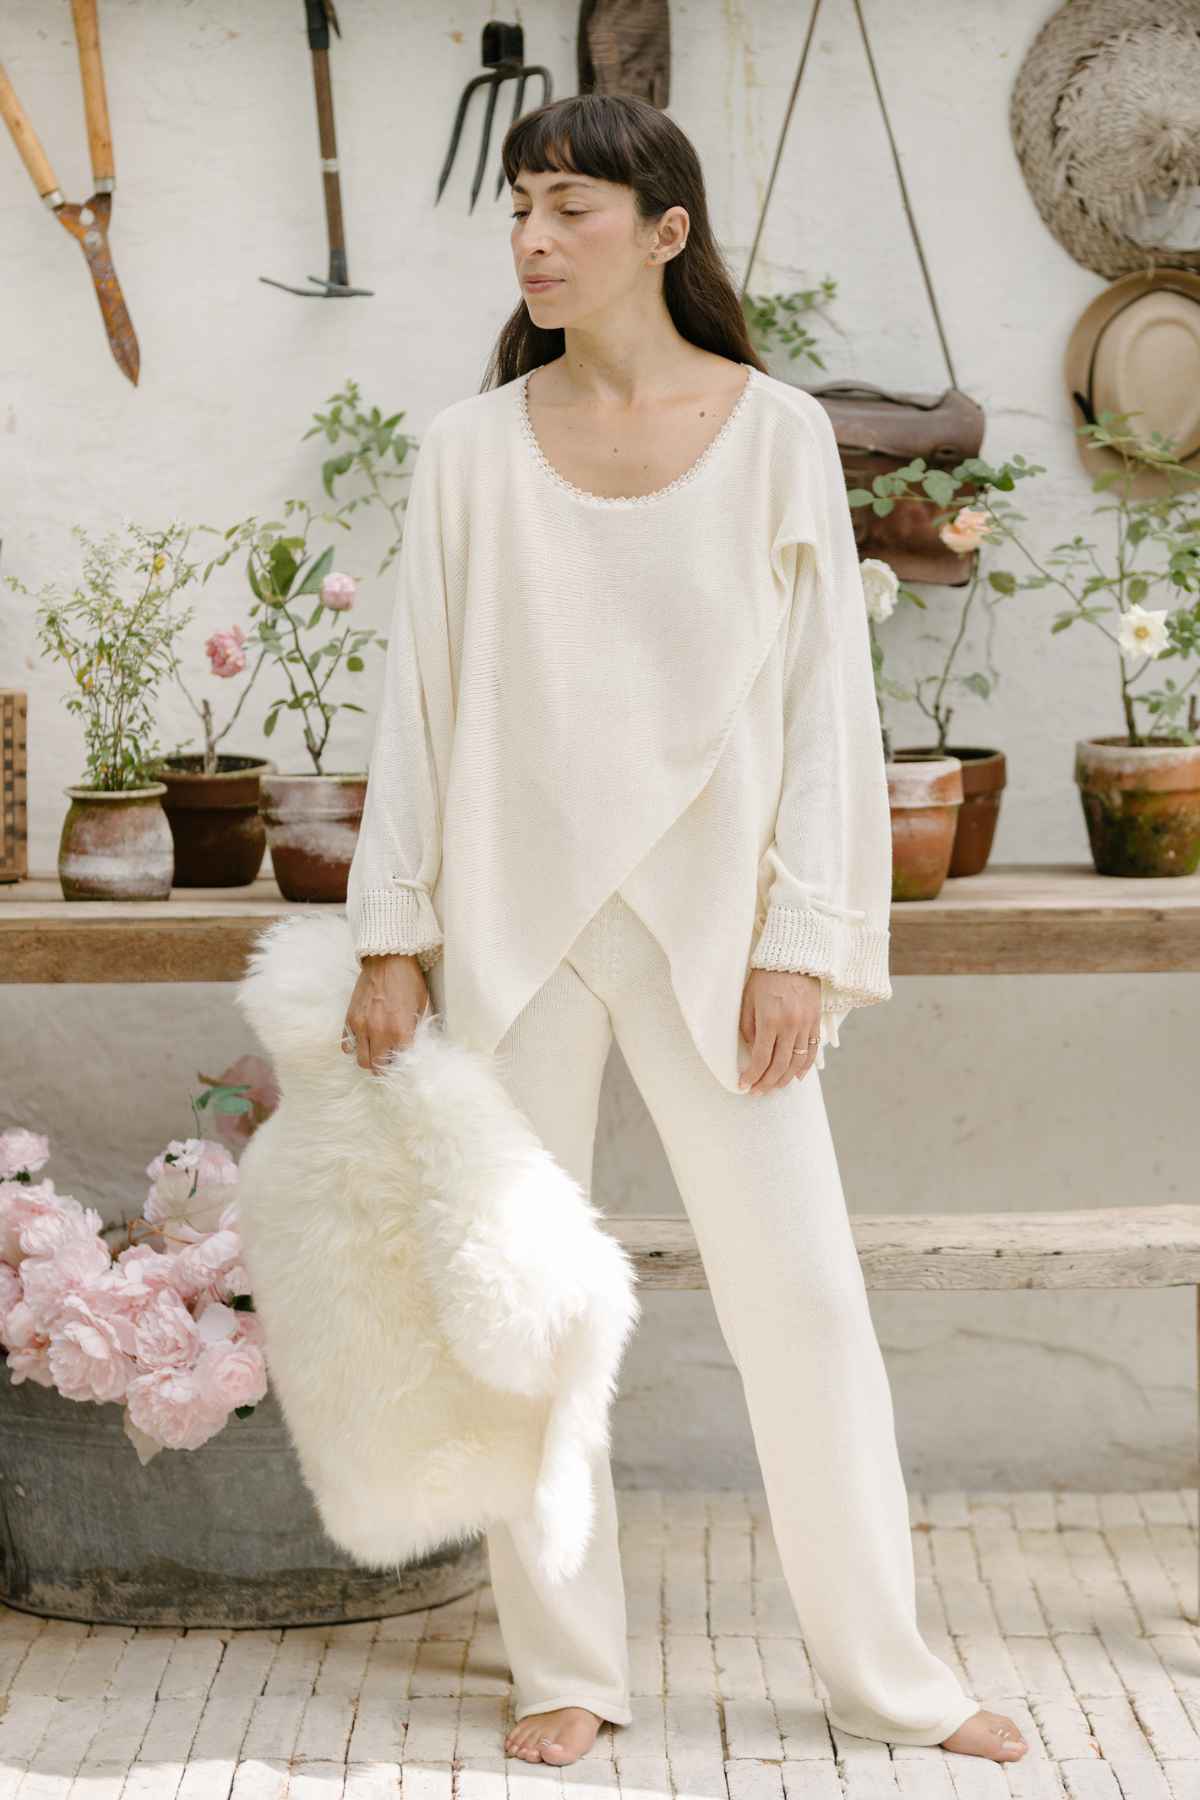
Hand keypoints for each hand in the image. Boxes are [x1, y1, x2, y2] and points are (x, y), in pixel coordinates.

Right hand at [341, 952, 429, 1074]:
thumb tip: (414, 1049)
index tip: (406, 1064)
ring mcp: (361, 1026)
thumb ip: (416, 1031)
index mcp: (400, 1031)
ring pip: (361, 1060)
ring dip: (370, 1060)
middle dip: (384, 1068)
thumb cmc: (409, 981)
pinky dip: (355, 1048)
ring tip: (378, 1052)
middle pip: (377, 1068)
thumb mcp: (422, 1007)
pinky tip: (365, 1041)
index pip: (400, 1064)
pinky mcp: (349, 1019)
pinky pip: (347, 1045)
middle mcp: (378, 1032)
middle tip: (391, 1061)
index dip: (403, 1066)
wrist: (388, 959)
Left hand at [738, 969, 821, 1093]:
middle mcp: (790, 1026)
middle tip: (757, 1091)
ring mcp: (805, 1025)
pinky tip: (796, 1076)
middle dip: (766, 1082)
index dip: (752, 1075)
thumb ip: (748, 1027)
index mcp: (770, 1020)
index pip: (761, 1058)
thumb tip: (751, 1050)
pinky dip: (804, 1067)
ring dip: (784, 1079)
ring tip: (774, 1087)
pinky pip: (812, 1051)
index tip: (744, 1085)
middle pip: (779, 1065)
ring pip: (797, 1063)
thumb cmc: (765, 977)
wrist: (793, 958)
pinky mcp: (815, 1022)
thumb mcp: (748, 999)